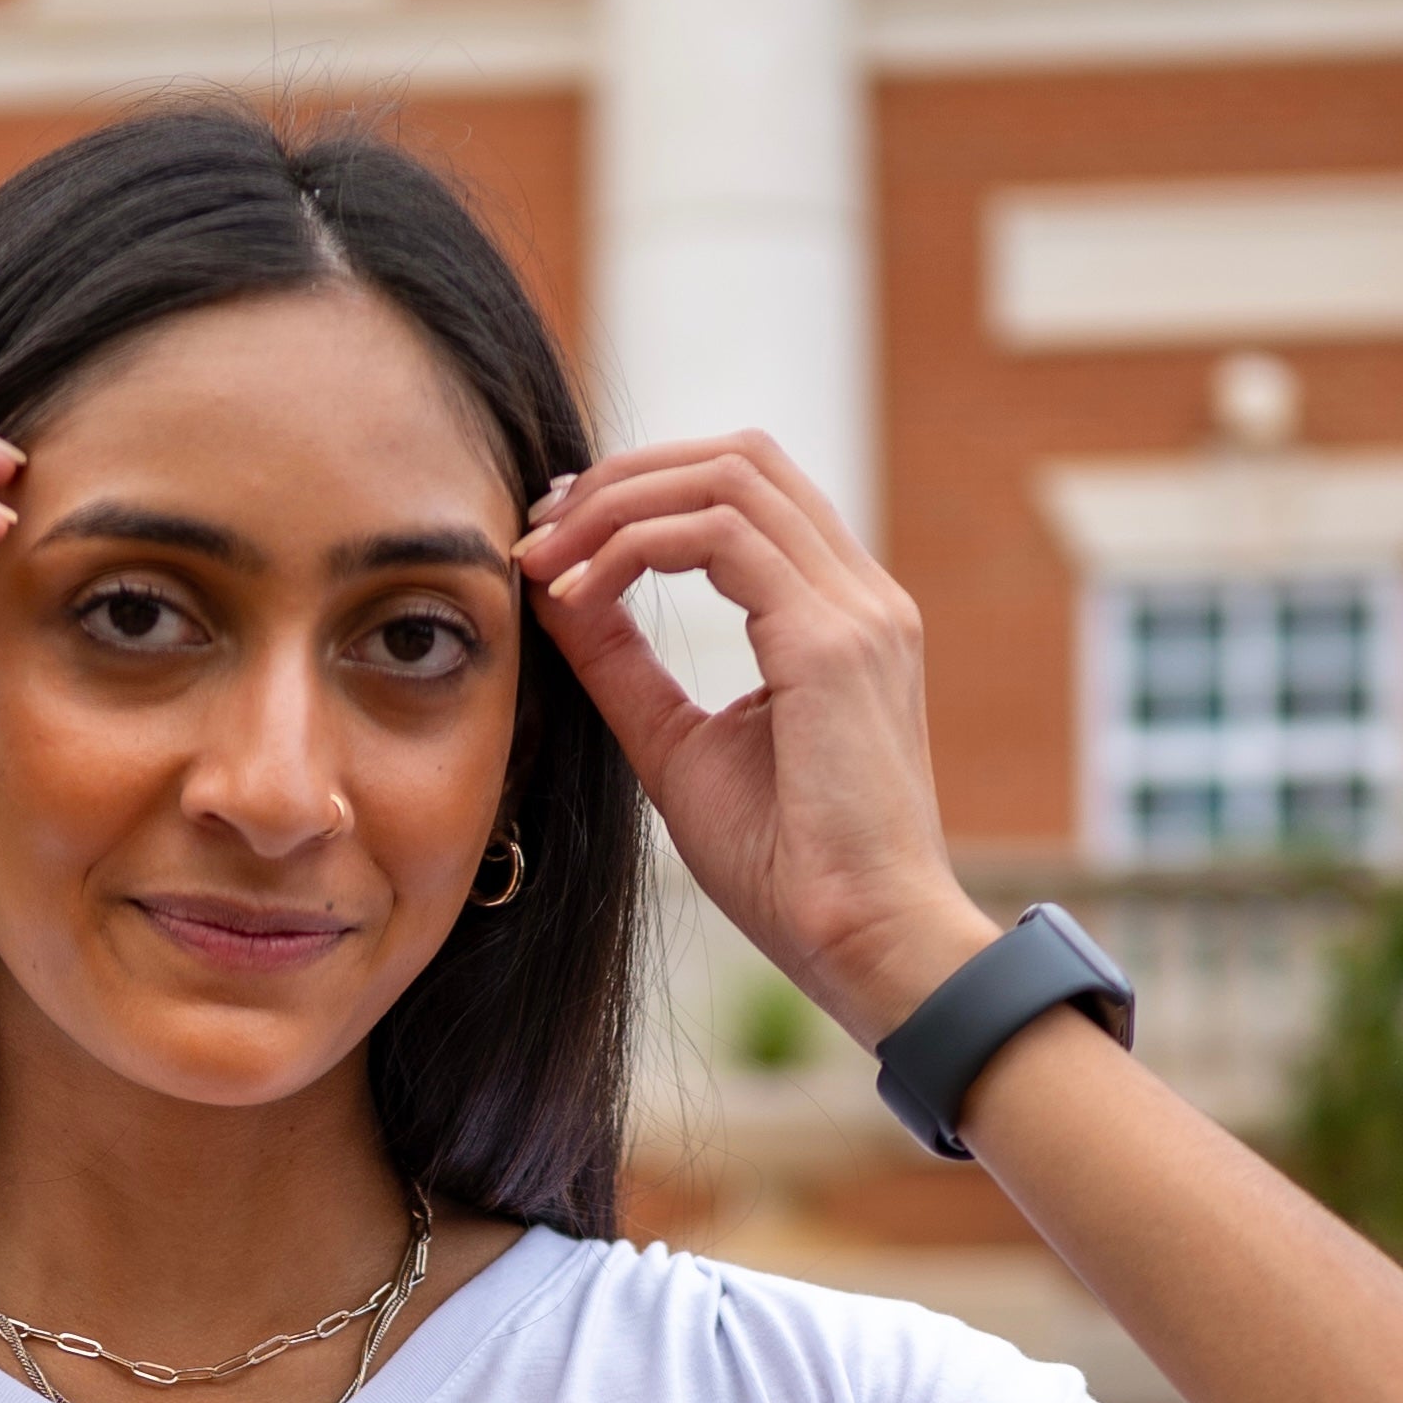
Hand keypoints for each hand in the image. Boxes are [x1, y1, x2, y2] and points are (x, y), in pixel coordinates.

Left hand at [516, 435, 1000, 1042]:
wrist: (864, 943)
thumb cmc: (787, 871)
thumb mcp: (679, 749)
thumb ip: (625, 667)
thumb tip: (557, 596)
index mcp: (836, 615)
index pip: (743, 492)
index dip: (642, 492)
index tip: (556, 539)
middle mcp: (859, 594)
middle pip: (737, 458)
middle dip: (623, 478)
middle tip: (538, 532)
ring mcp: (856, 609)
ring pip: (727, 478)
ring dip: (618, 505)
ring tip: (546, 561)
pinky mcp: (834, 641)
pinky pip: (719, 537)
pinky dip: (633, 548)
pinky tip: (577, 597)